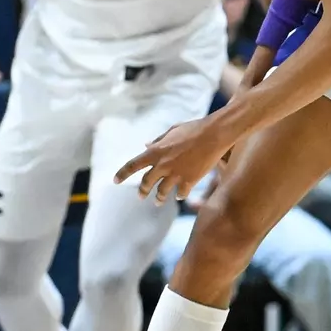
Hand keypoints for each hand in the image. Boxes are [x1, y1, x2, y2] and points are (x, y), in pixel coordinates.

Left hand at [115, 116, 234, 202]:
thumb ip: (158, 140)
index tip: (115, 181)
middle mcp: (162, 165)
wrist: (214, 135)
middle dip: (142, 191)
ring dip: (159, 197)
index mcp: (155, 152)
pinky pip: (181, 192)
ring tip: (158, 201)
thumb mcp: (172, 131)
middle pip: (146, 183)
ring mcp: (176, 174)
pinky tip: (180, 196)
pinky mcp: (190, 180)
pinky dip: (179, 195)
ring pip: (162, 191)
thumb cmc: (193, 129)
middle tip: (141, 196)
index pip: (132, 165)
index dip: (122, 174)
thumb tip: (147, 145)